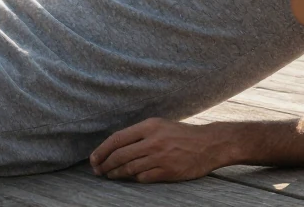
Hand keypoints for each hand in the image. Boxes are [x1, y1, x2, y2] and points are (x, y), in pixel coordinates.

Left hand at [89, 118, 230, 182]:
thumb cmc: (182, 134)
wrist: (210, 144)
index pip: (117, 139)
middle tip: (98, 170)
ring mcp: (160, 157)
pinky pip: (143, 178)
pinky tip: (132, 178)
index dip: (102, 150)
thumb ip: (139, 134)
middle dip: (105, 164)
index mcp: (149, 126)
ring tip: (110, 175)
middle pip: (120, 155)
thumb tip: (116, 145)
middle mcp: (152, 141)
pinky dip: (135, 178)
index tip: (94, 158)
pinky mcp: (168, 171)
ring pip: (129, 168)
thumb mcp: (160, 125)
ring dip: (116, 174)